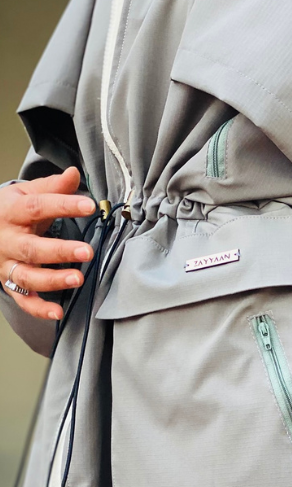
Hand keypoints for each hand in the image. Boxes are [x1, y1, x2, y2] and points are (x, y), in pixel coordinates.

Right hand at [0, 167, 95, 320]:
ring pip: (27, 276)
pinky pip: (23, 301)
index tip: (89, 205)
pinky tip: (57, 313)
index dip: (63, 206)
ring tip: (77, 278)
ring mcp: (6, 265)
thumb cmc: (14, 211)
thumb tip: (74, 174)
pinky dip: (39, 309)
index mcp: (11, 212)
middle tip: (87, 251)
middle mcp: (7, 240)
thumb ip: (54, 187)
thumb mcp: (29, 193)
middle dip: (59, 251)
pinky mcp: (10, 284)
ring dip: (52, 280)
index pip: (38, 207)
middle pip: (31, 248)